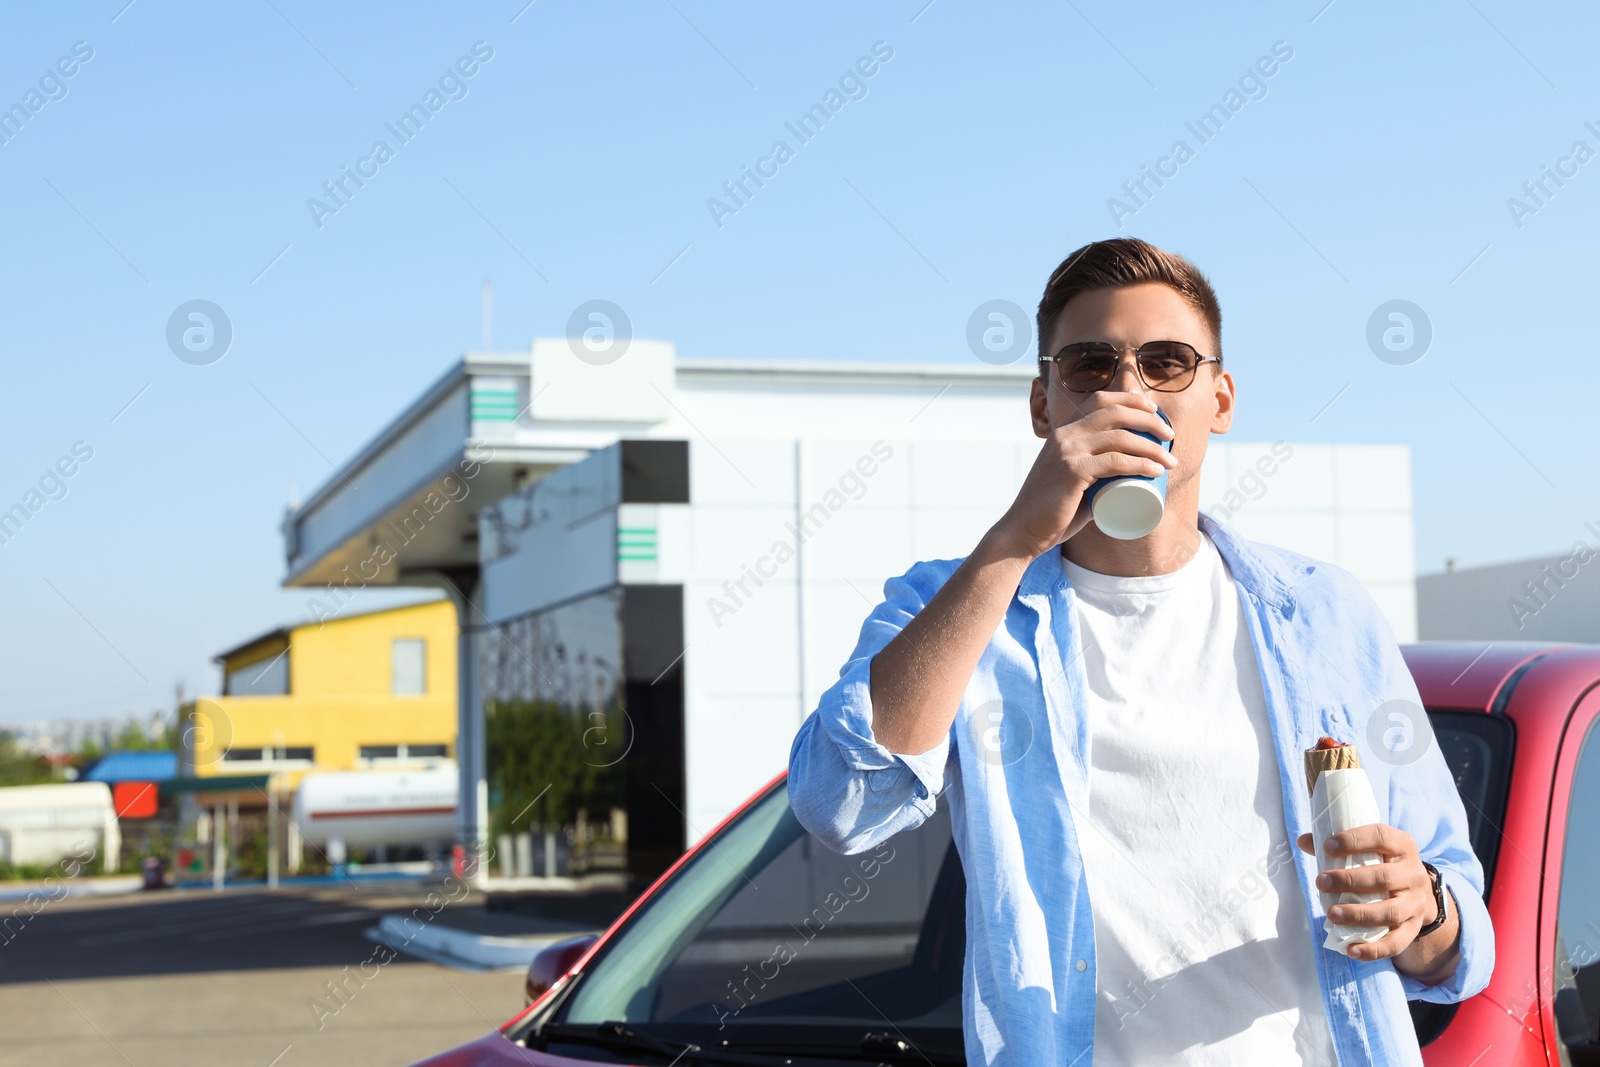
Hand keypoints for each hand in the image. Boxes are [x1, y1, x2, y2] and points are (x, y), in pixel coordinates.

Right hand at [989, 391, 1176, 558]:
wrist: (1023, 531)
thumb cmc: (1052, 512)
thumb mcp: (1071, 480)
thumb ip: (1093, 475)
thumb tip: (1123, 479)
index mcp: (1063, 432)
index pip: (1100, 399)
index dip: (1130, 399)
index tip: (1154, 410)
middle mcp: (1064, 435)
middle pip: (1115, 412)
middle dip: (1149, 418)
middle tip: (1170, 436)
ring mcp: (1066, 452)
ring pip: (1119, 437)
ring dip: (1152, 445)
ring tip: (1170, 461)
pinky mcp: (1071, 472)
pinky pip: (1114, 462)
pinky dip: (1140, 464)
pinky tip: (1156, 470)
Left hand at [1295, 824, 1437, 961]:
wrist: (1418, 892)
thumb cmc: (1383, 864)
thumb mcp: (1369, 849)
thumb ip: (1338, 846)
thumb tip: (1303, 841)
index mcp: (1402, 846)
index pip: (1381, 837)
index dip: (1354, 840)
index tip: (1327, 846)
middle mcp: (1414, 874)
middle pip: (1383, 877)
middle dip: (1349, 881)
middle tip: (1320, 883)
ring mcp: (1416, 903)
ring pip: (1390, 912)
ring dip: (1358, 915)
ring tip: (1331, 914)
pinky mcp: (1413, 928)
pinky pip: (1397, 943)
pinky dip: (1374, 949)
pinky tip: (1352, 950)